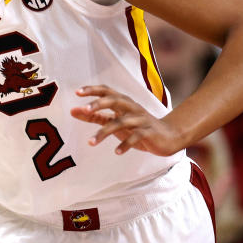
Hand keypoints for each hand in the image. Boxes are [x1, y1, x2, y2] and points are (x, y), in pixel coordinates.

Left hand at [70, 85, 184, 155]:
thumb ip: (95, 116)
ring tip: (90, 142)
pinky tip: (116, 152)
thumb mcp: (115, 120)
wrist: (168, 136)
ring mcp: (141, 120)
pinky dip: (125, 144)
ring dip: (104, 132)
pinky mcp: (149, 133)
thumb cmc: (137, 127)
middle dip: (99, 104)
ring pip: (122, 122)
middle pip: (115, 100)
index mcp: (123, 103)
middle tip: (84, 110)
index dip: (93, 90)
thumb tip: (73, 111)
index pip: (107, 91)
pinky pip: (136, 137)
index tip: (77, 92)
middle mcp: (132, 108)